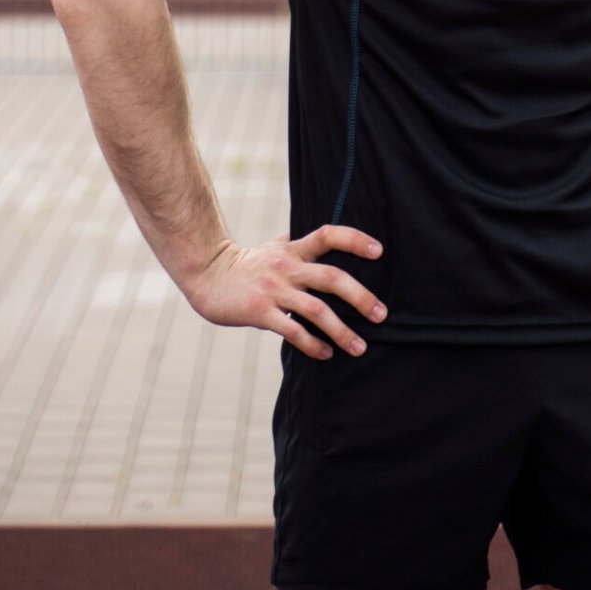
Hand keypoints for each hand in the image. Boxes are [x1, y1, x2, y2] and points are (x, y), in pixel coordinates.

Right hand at [187, 223, 386, 360]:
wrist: (208, 276)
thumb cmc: (245, 264)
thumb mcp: (272, 247)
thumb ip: (293, 243)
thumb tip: (308, 236)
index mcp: (293, 250)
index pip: (329, 235)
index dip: (355, 240)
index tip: (379, 251)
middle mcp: (287, 267)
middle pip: (332, 277)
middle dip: (361, 297)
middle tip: (381, 314)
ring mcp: (274, 290)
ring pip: (317, 310)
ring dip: (342, 331)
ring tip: (360, 347)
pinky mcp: (261, 313)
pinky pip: (293, 331)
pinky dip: (313, 345)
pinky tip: (325, 354)